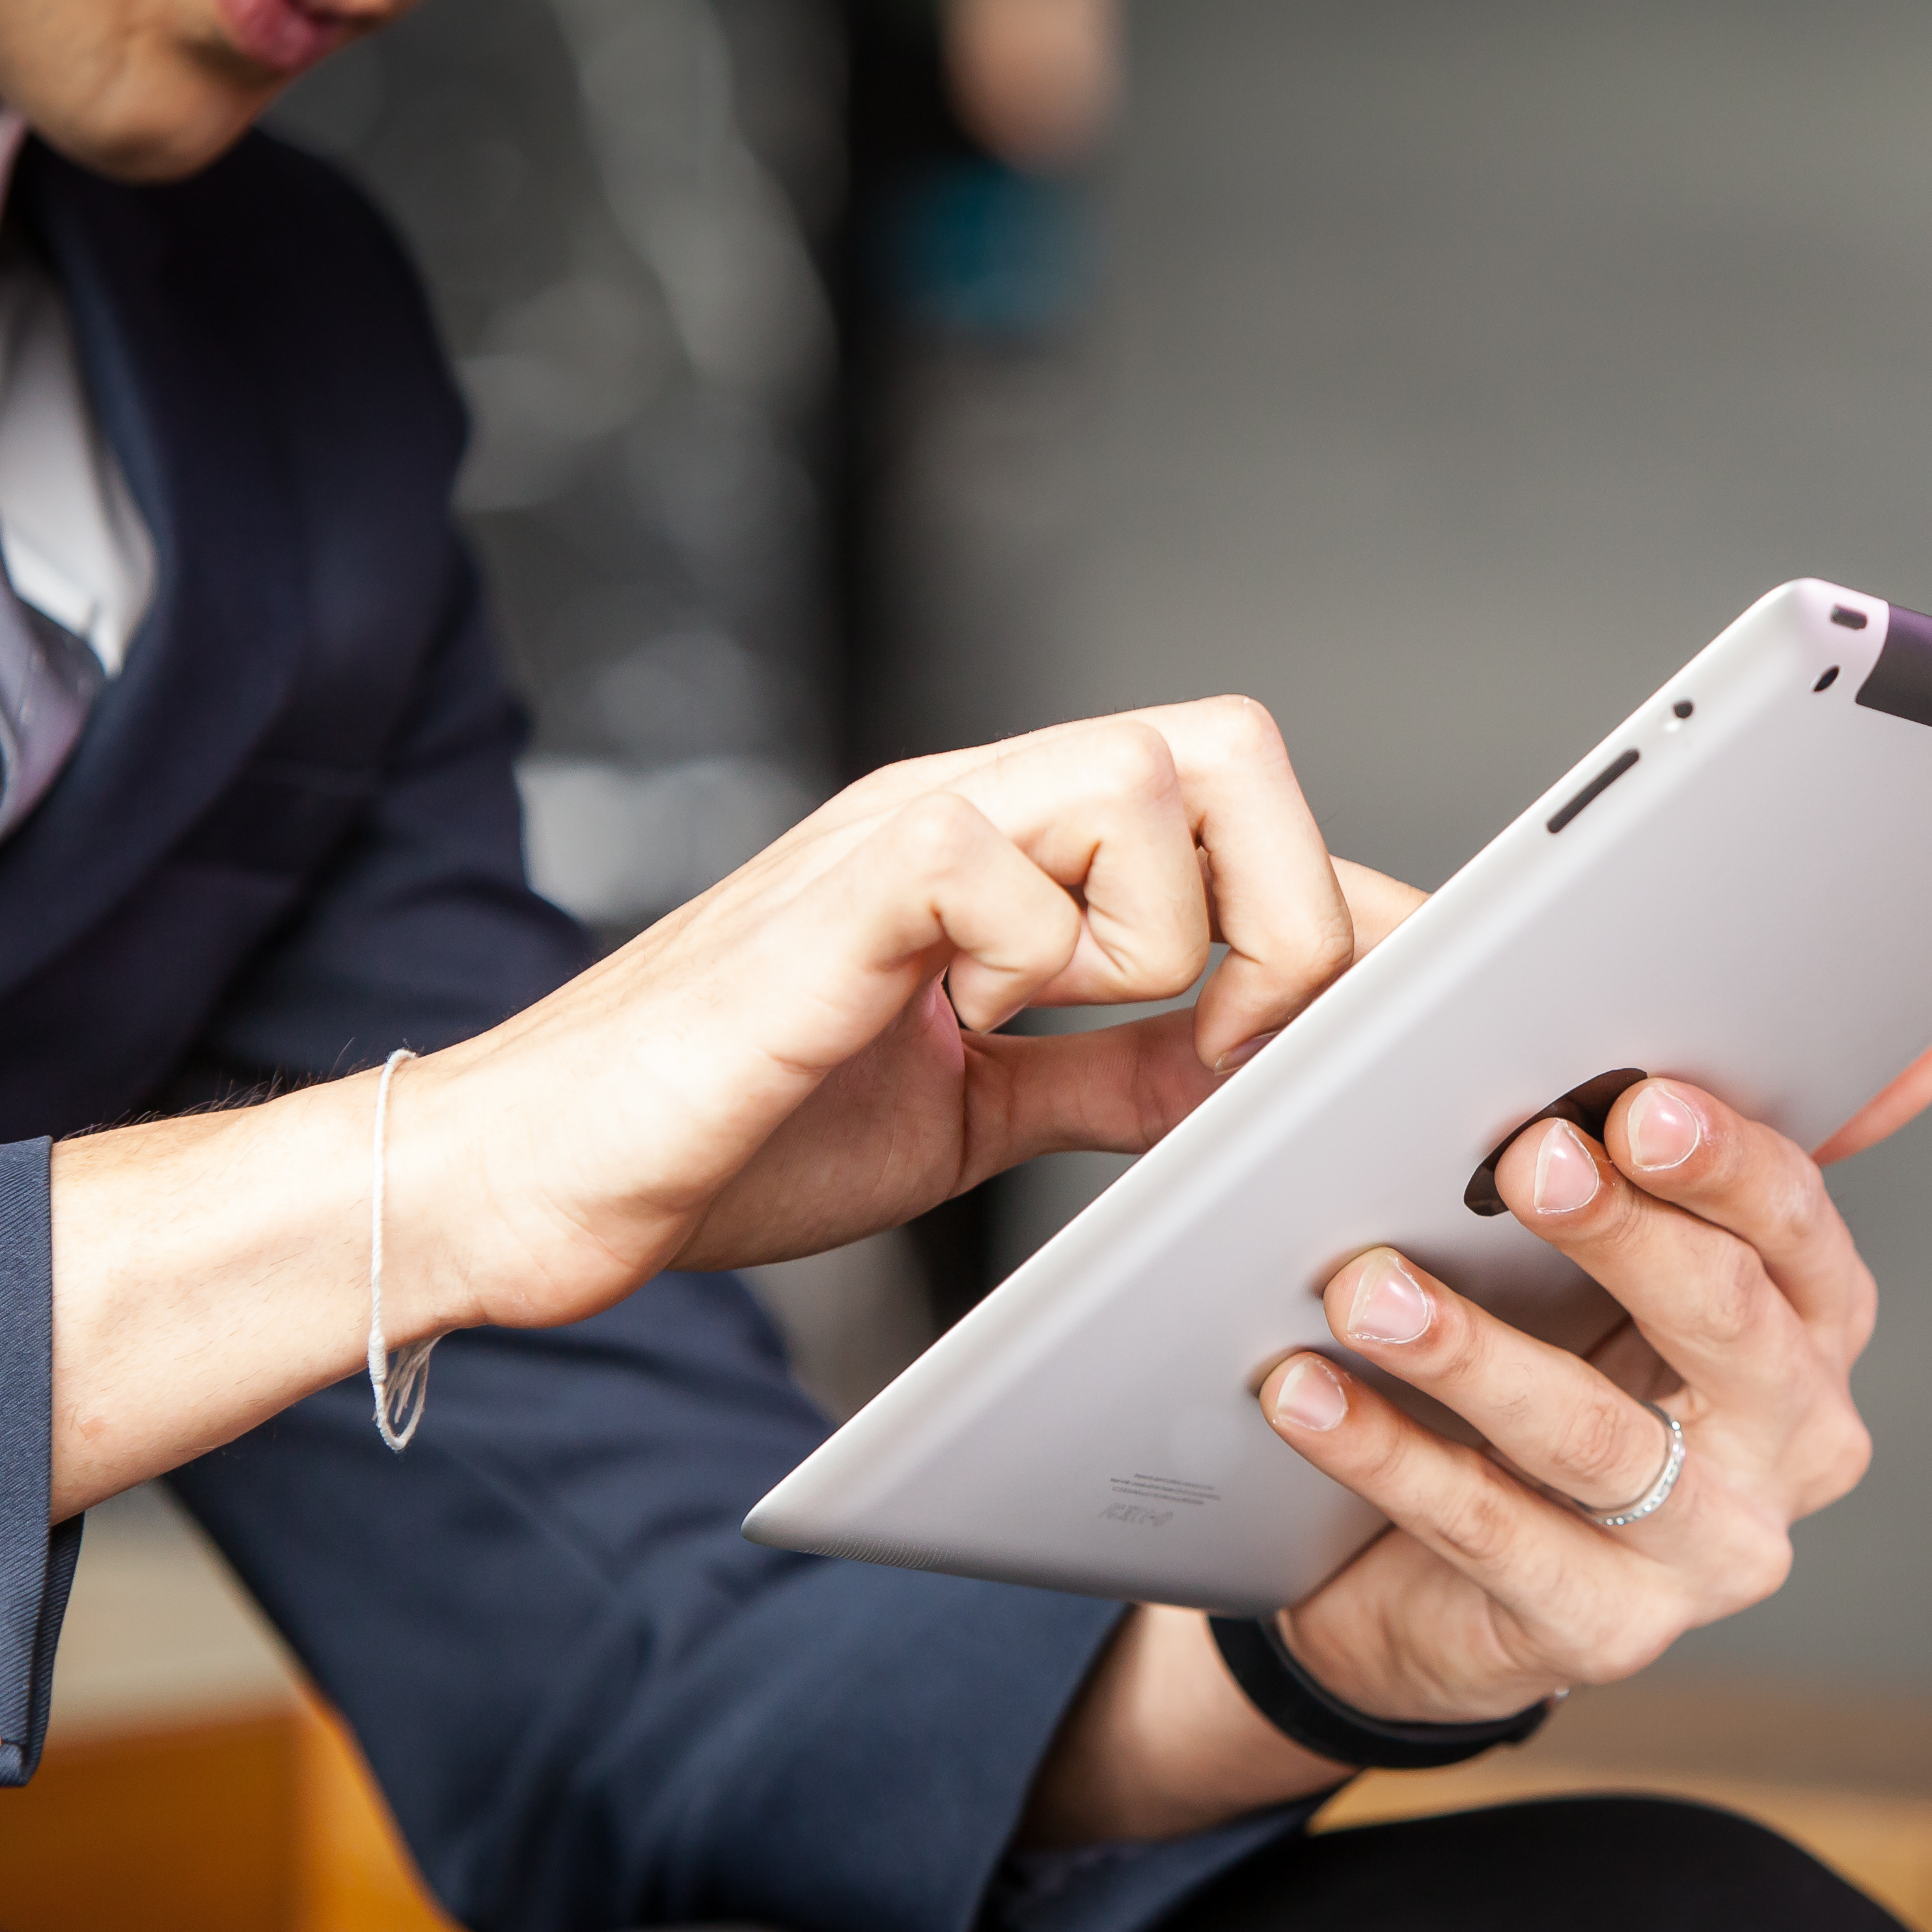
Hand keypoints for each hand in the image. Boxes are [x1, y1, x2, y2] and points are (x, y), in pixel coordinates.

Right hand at [48, 694, 1396, 1519]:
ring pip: (1151, 784)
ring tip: (1048, 1028)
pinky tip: (951, 1022)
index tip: (1384, 1019)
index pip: (1236, 806)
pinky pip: (1015, 863)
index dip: (1341, 903)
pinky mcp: (851, 878)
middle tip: (1220, 1041)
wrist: (547, 1183)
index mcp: (1010, 855)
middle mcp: (973, 808)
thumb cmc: (731, 1135)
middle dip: (1278, 908)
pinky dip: (1029, 958)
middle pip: (1231, 747)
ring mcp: (912, 829)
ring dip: (1158, 939)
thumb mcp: (978, 1111)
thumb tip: (1238, 1068)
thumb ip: (1107, 1072)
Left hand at [1261, 1032, 1931, 1719]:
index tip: (1632, 1102)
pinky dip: (1389, 1457)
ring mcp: (1709, 1552)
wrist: (1456, 1580)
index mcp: (1817, 1329)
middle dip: (1620, 1235)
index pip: (1798, 1228)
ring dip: (1471, 1351)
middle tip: (1522, 1161)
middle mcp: (1794, 1444)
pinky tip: (1305, 1394)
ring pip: (1593, 1438)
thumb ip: (1732, 1158)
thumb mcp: (1638, 1265)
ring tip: (1367, 1284)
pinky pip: (1488, 1535)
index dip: (1721, 1163)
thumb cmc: (1561, 1371)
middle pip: (1723, 1322)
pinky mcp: (1605, 1632)